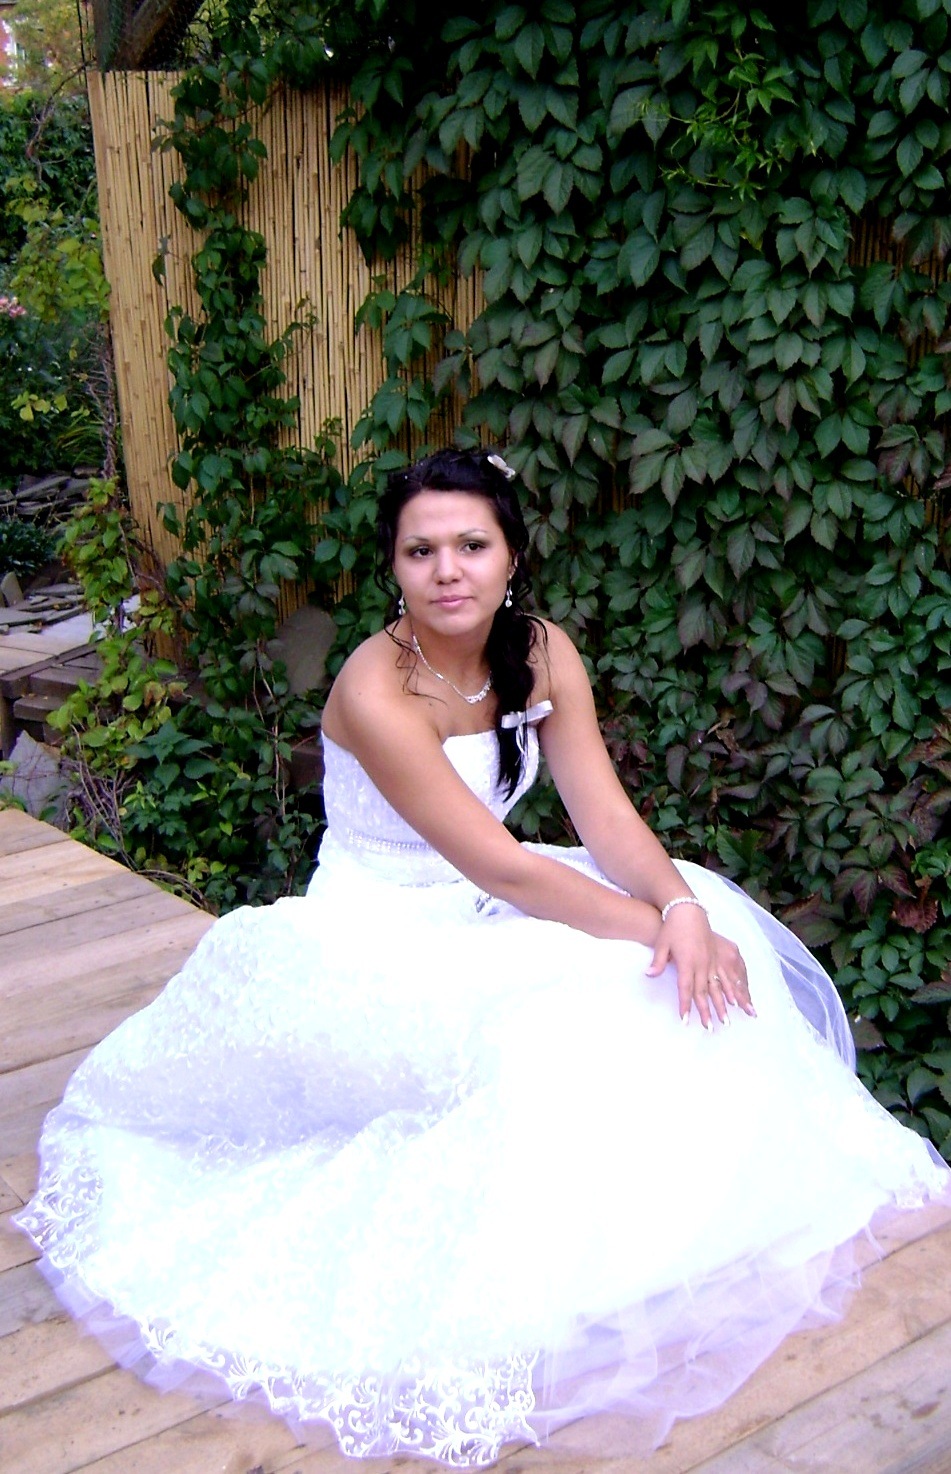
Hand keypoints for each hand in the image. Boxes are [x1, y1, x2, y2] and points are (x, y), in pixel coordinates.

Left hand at [646, 907, 753, 1027]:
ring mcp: (712, 960)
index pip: (686, 988)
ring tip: (727, 1021)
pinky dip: (732, 990)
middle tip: (709, 1029)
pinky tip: (736, 1001)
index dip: (685, 1005)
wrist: (688, 910)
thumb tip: (649, 974)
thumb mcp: (662, 944)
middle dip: (706, 1012)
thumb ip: (658, 961)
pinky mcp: (718, 956)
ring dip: (723, 1005)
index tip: (685, 1020)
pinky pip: (727, 976)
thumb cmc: (672, 928)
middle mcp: (702, 964)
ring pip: (719, 987)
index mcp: (687, 962)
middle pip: (704, 992)